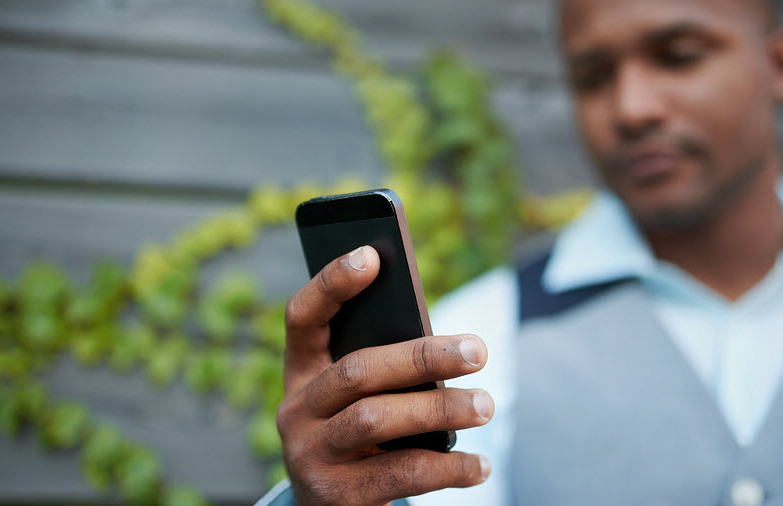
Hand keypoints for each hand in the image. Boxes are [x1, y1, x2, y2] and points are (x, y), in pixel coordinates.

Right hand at [277, 245, 493, 505]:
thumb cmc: (361, 434)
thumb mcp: (359, 397)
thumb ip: (384, 366)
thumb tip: (448, 346)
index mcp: (301, 371)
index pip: (303, 317)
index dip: (331, 284)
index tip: (372, 255)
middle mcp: (296, 411)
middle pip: (357, 370)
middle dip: (422, 357)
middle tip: (479, 350)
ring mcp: (311, 456)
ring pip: (374, 420)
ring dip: (439, 410)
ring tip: (487, 405)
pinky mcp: (336, 499)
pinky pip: (397, 476)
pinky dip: (446, 469)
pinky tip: (480, 465)